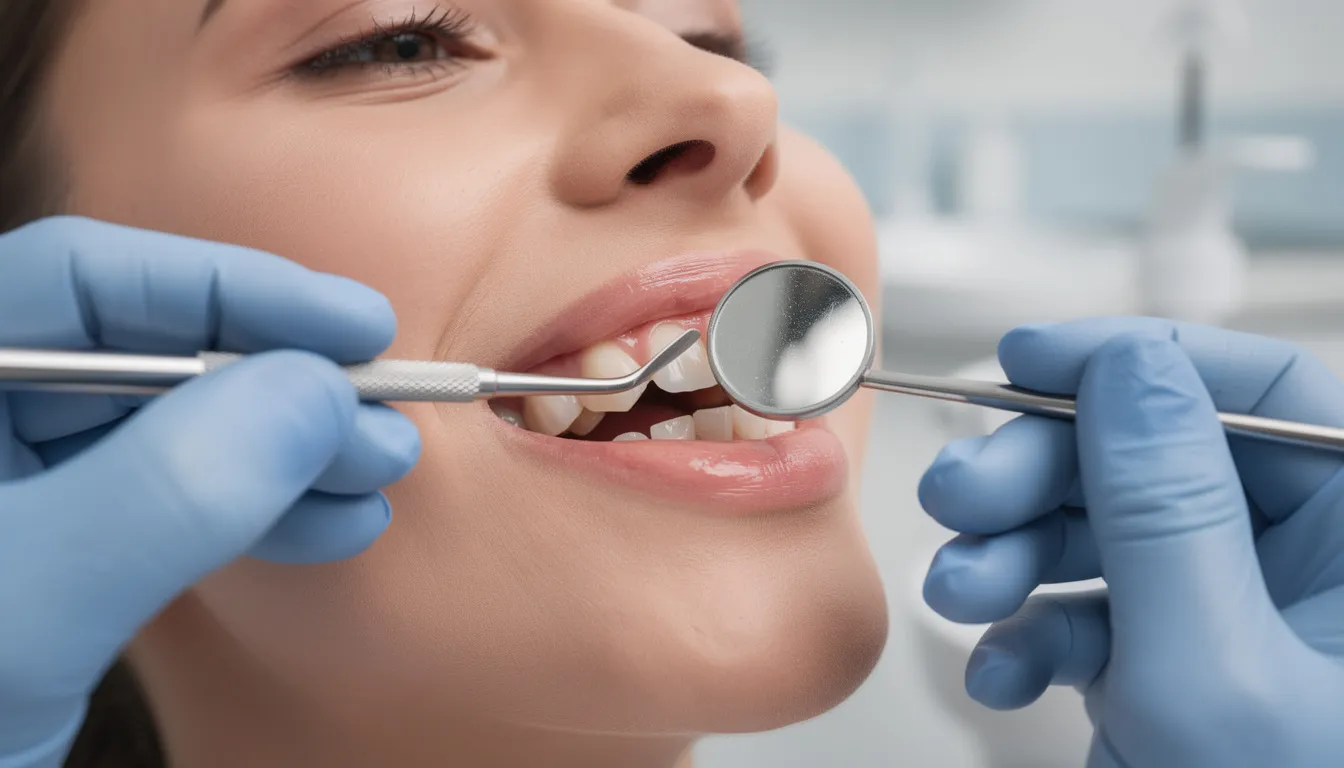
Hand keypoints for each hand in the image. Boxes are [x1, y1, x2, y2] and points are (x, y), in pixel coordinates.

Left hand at [0, 218, 420, 766]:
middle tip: (387, 418)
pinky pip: (176, 507)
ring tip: (380, 474)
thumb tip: (314, 394)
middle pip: (146, 353)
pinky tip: (333, 523)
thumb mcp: (25, 612)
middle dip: (283, 383)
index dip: (231, 286)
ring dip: (292, 450)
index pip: (85, 282)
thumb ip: (163, 492)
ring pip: (176, 431)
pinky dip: (262, 512)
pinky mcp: (60, 558)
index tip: (355, 323)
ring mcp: (17, 494)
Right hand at [919, 317, 1343, 767]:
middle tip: (958, 497)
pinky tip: (1007, 669)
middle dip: (1039, 476)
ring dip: (1015, 558)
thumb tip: (1127, 367)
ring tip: (962, 593)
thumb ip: (1166, 508)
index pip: (1260, 388)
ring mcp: (1240, 624)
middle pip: (1156, 459)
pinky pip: (1097, 617)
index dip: (1134, 359)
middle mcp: (1312, 569)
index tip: (1029, 358)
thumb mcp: (1216, 673)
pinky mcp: (1180, 673)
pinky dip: (1034, 635)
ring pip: (1109, 537)